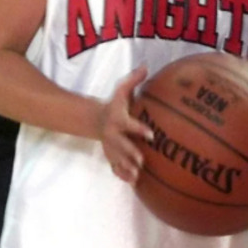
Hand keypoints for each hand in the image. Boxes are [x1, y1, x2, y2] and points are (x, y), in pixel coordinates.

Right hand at [98, 66, 153, 185]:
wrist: (95, 119)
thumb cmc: (114, 104)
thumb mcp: (121, 90)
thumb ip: (134, 79)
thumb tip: (146, 65)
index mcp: (118, 119)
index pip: (129, 125)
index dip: (140, 130)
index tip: (152, 135)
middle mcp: (113, 135)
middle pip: (122, 146)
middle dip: (131, 153)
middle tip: (142, 161)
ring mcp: (111, 147)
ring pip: (118, 159)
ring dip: (127, 168)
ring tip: (137, 176)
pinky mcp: (110, 155)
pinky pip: (115, 167)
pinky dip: (122, 175)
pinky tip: (132, 183)